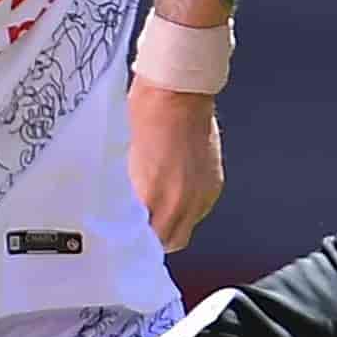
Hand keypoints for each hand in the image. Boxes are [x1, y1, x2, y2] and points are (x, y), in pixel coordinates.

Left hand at [127, 81, 222, 249]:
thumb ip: (126, 196)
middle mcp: (180, 203)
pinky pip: (199, 212)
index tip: (125, 238)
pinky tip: (174, 193)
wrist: (176, 94)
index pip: (143, 241)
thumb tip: (123, 214)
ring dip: (172, 224)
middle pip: (168, 242)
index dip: (133, 242)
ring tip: (157, 209)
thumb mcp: (122, 162)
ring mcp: (201, 195)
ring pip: (185, 229)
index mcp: (151, 198)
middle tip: (139, 228)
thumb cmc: (144, 117)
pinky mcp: (214, 185)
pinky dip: (187, 209)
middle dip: (154, 239)